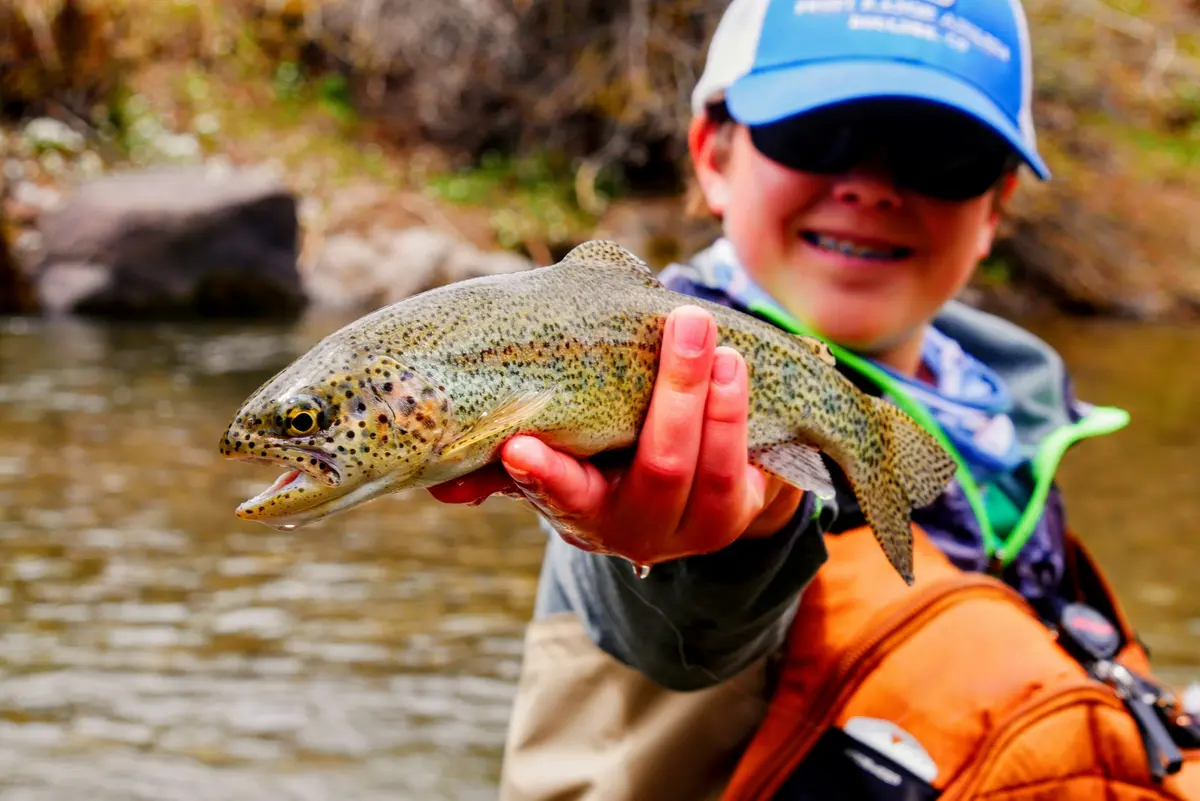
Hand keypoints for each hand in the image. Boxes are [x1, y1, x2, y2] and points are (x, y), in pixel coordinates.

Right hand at [427, 306, 803, 564]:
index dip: (542, 475)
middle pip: (658, 469)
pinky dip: (741, 416)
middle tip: (681, 323)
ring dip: (717, 402)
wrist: (683, 501)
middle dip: (675, 396)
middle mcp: (635, 528)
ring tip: (718, 340)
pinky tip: (738, 368)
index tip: (519, 445)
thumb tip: (439, 484)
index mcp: (581, 512)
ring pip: (709, 469)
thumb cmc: (603, 462)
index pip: (560, 495)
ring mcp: (692, 526)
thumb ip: (507, 464)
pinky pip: (745, 470)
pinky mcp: (738, 514)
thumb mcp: (560, 463)